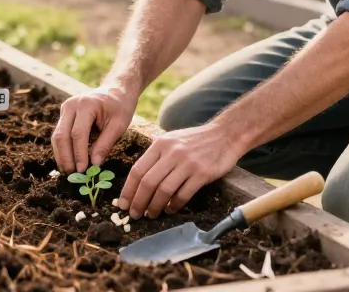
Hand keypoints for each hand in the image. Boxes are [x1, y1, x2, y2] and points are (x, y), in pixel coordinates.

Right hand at [51, 85, 137, 172]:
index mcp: (86, 104)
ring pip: (57, 136)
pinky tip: (68, 162)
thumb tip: (94, 165)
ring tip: (69, 171)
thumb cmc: (120, 107)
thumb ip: (105, 144)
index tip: (83, 170)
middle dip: (66, 157)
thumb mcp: (119, 125)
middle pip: (62, 135)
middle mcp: (71, 105)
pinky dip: (63, 149)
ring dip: (61, 155)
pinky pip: (60, 134)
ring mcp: (65, 108)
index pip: (77, 133)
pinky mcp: (64, 114)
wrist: (116, 90)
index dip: (78, 153)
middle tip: (72, 174)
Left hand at [117, 122, 245, 218]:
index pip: (137, 170)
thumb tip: (138, 182)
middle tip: (135, 214)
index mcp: (160, 144)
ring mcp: (188, 163)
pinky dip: (174, 205)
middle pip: (148, 182)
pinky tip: (170, 209)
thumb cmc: (195, 141)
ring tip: (151, 214)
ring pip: (164, 190)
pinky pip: (183, 194)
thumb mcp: (171, 141)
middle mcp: (172, 153)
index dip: (128, 190)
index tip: (123, 204)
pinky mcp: (202, 173)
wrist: (225, 135)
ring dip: (155, 206)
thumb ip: (156, 157)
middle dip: (138, 202)